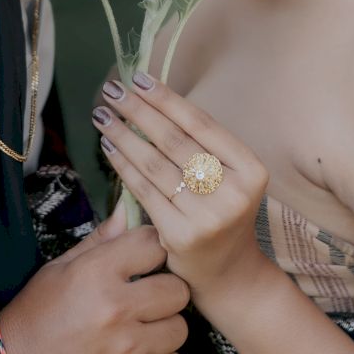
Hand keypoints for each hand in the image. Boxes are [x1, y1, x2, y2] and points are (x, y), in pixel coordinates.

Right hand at [0, 205, 188, 353]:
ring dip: (164, 328)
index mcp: (96, 274)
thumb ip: (99, 241)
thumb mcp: (58, 270)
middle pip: (177, 289)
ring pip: (180, 329)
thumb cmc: (31, 318)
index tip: (141, 262)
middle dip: (164, 290)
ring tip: (141, 330)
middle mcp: (116, 310)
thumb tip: (127, 211)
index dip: (149, 250)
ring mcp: (126, 352)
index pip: (154, 244)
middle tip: (145, 298)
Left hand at [92, 73, 269, 307]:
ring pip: (155, 165)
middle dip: (138, 111)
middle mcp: (235, 192)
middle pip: (175, 141)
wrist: (229, 274)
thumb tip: (150, 98)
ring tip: (102, 115)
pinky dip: (123, 166)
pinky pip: (144, 191)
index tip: (138, 79)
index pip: (201, 124)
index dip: (167, 99)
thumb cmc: (220, 213)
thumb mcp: (226, 177)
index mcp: (252, 169)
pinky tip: (109, 147)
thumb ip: (199, 146)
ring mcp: (209, 217)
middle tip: (111, 90)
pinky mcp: (183, 236)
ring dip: (123, 135)